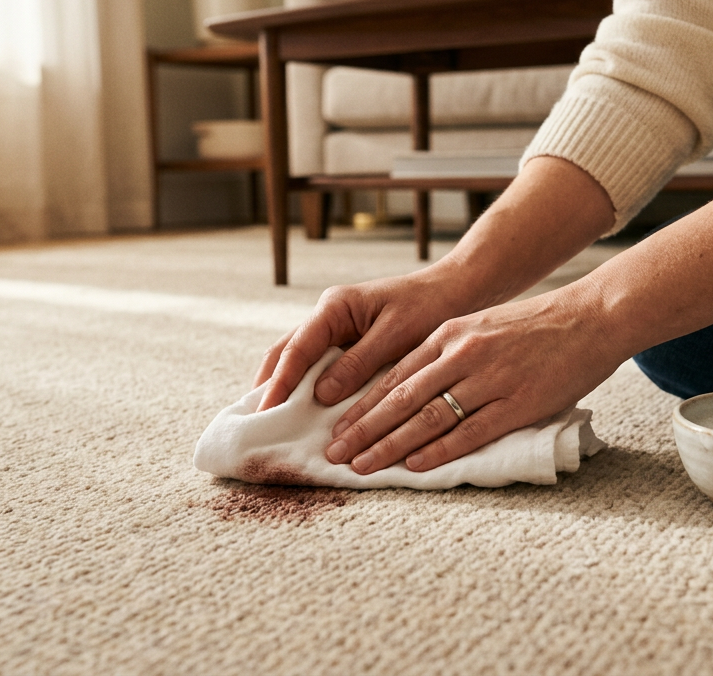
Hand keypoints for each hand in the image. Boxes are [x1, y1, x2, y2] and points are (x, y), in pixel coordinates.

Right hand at [253, 268, 477, 411]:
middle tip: (255, 422)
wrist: (456, 290)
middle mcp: (328, 316)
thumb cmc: (430, 306)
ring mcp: (336, 329)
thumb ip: (359, 362)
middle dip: (269, 386)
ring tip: (271, 421)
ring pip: (299, 360)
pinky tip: (305, 412)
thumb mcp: (397, 334)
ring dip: (285, 388)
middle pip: (286, 353)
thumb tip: (320, 394)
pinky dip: (309, 389)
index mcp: (335, 307)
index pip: (297, 348)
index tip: (265, 412)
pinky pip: (320, 367)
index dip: (279, 383)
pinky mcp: (349, 343)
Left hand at [322, 281, 626, 473]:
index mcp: (450, 334)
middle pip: (400, 399)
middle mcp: (462, 355)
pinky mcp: (517, 403)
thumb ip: (450, 352)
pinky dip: (438, 451)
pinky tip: (414, 466)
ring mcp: (489, 379)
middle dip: (362, 429)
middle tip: (333, 454)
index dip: (362, 406)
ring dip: (389, 445)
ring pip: (427, 418)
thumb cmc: (538, 325)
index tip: (337, 428)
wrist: (591, 317)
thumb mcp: (482, 326)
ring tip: (361, 466)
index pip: (394, 376)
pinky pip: (469, 432)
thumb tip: (416, 388)